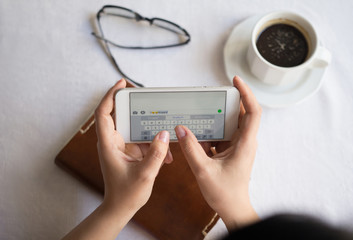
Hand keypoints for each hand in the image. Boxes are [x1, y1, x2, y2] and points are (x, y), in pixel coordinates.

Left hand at [63, 79, 172, 239]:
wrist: (121, 208)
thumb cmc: (126, 194)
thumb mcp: (144, 174)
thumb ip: (156, 154)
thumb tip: (164, 134)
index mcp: (108, 144)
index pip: (104, 114)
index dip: (110, 96)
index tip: (121, 84)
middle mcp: (112, 142)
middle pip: (120, 116)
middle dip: (135, 107)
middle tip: (149, 99)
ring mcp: (121, 146)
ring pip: (134, 129)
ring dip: (149, 130)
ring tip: (163, 130)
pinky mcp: (129, 152)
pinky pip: (142, 141)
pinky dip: (154, 145)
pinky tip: (166, 155)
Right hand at [175, 76, 260, 229]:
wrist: (233, 209)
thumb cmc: (225, 193)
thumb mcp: (204, 170)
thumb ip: (191, 148)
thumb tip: (181, 129)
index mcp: (245, 144)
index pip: (253, 112)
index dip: (247, 94)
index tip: (236, 81)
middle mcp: (245, 142)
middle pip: (241, 113)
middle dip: (228, 101)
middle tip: (212, 93)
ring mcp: (238, 146)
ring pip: (230, 123)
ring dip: (218, 116)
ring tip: (203, 109)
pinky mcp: (231, 151)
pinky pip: (222, 134)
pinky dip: (212, 130)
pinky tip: (200, 130)